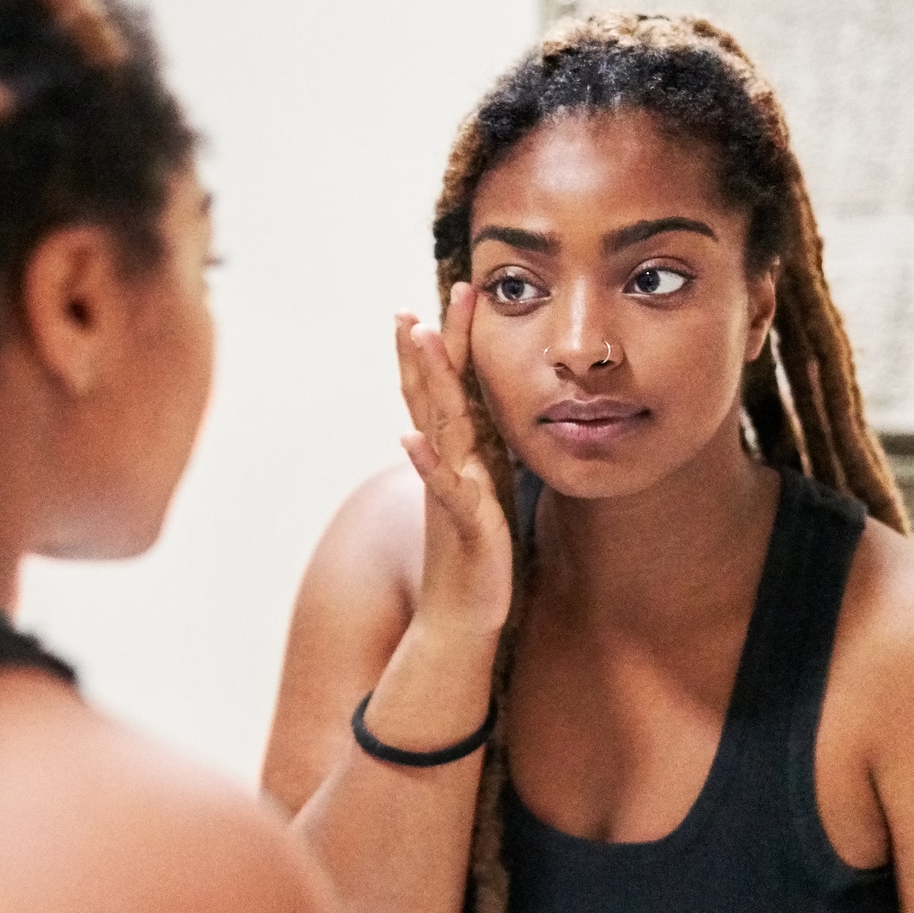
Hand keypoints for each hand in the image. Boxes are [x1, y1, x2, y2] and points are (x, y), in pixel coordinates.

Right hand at [395, 283, 512, 637]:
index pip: (454, 387)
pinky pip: (442, 488)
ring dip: (422, 377)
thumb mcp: (493, 495)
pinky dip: (424, 462)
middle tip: (419, 297)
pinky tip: (409, 437)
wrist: (462, 618)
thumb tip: (504, 426)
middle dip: (428, 344)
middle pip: (435, 392)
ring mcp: (450, 490)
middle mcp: (449, 464)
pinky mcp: (461, 523)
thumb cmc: (480, 559)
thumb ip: (491, 457)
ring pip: (434, 424)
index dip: (453, 342)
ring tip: (412, 335)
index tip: (461, 294)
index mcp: (464, 454)